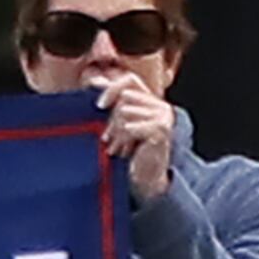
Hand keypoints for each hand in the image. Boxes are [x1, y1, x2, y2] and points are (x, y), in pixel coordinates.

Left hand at [96, 73, 176, 201]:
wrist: (148, 180)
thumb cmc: (133, 154)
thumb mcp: (119, 124)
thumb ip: (112, 101)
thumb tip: (94, 78)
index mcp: (151, 101)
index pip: (129, 80)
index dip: (111, 87)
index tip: (99, 105)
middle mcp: (160, 106)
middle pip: (124, 98)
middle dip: (111, 120)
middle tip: (109, 139)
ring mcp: (163, 116)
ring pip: (125, 112)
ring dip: (116, 133)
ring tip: (118, 148)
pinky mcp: (161, 129)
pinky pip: (131, 126)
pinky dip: (123, 139)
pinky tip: (123, 151)